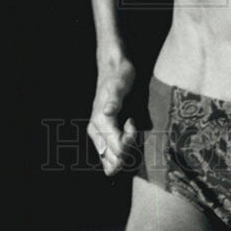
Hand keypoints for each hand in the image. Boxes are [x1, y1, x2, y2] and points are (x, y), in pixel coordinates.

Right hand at [88, 55, 138, 176]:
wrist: (113, 69)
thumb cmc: (118, 76)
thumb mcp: (119, 84)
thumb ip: (114, 99)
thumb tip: (108, 112)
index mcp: (99, 122)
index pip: (117, 148)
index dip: (131, 141)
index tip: (133, 121)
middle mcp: (96, 131)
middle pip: (114, 159)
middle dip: (129, 151)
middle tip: (135, 129)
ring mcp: (99, 135)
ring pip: (110, 162)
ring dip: (126, 154)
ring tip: (131, 132)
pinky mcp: (104, 135)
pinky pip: (110, 157)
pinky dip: (121, 154)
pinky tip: (128, 139)